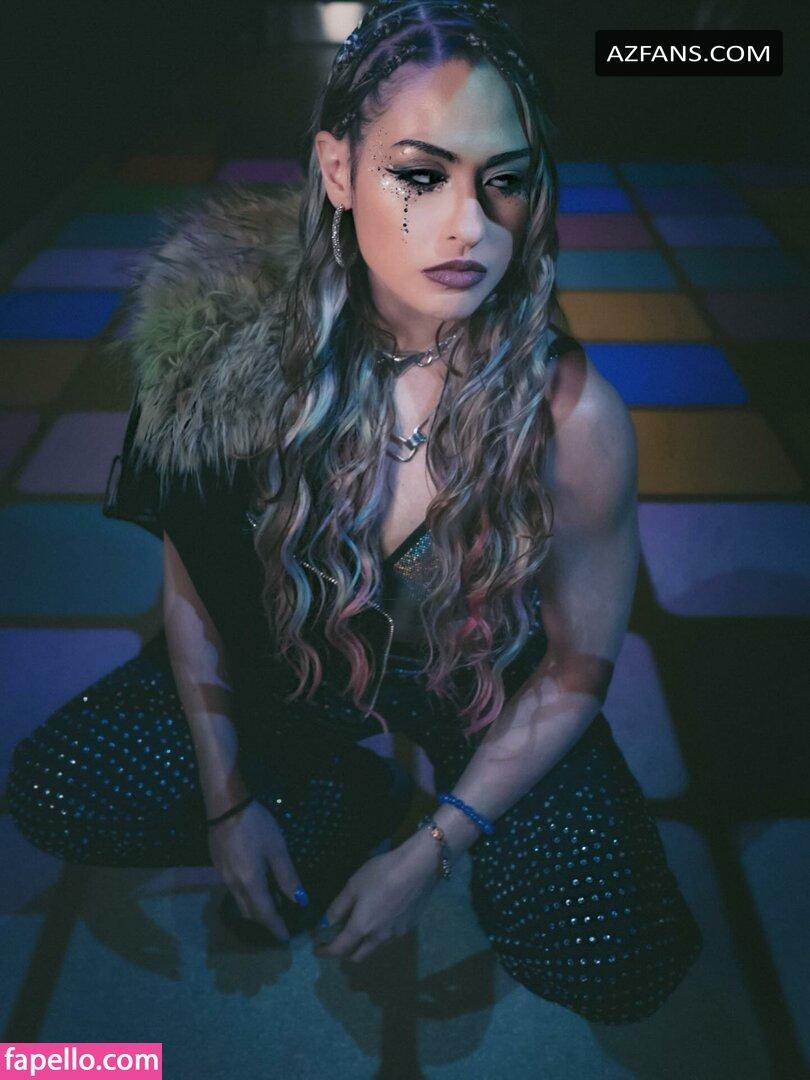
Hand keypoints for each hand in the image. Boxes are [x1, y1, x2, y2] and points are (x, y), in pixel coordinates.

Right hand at [208, 798, 306, 943]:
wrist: (225, 806)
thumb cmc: (256, 825)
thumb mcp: (277, 848)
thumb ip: (288, 877)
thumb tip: (300, 900)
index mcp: (250, 882)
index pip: (265, 914)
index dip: (276, 927)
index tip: (285, 939)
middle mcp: (234, 885)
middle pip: (250, 912)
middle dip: (265, 921)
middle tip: (281, 922)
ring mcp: (223, 877)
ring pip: (240, 903)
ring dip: (255, 909)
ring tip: (271, 906)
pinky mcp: (218, 868)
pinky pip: (234, 891)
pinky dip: (247, 896)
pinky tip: (256, 886)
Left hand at [313, 833, 440, 963]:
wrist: (418, 868)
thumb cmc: (381, 873)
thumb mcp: (353, 886)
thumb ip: (338, 908)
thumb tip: (325, 925)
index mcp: (362, 928)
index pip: (339, 949)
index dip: (325, 952)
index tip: (317, 950)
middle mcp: (379, 938)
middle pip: (358, 957)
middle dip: (344, 954)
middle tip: (337, 942)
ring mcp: (396, 934)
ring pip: (374, 948)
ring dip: (363, 944)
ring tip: (360, 928)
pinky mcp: (410, 927)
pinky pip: (389, 937)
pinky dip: (379, 934)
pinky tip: (382, 917)